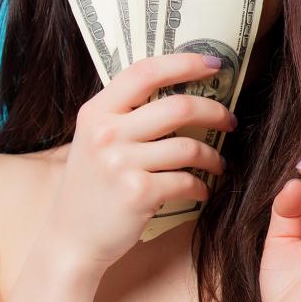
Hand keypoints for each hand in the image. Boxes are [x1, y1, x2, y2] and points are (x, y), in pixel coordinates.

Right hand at [42, 53, 236, 276]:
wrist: (71, 238)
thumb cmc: (91, 186)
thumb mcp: (94, 139)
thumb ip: (124, 113)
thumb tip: (179, 88)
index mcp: (97, 111)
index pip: (145, 72)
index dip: (183, 63)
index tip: (213, 63)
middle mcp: (107, 133)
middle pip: (178, 106)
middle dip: (214, 111)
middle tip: (229, 120)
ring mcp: (122, 163)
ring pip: (189, 147)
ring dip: (213, 157)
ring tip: (218, 163)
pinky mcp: (139, 193)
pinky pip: (186, 181)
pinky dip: (202, 186)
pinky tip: (201, 190)